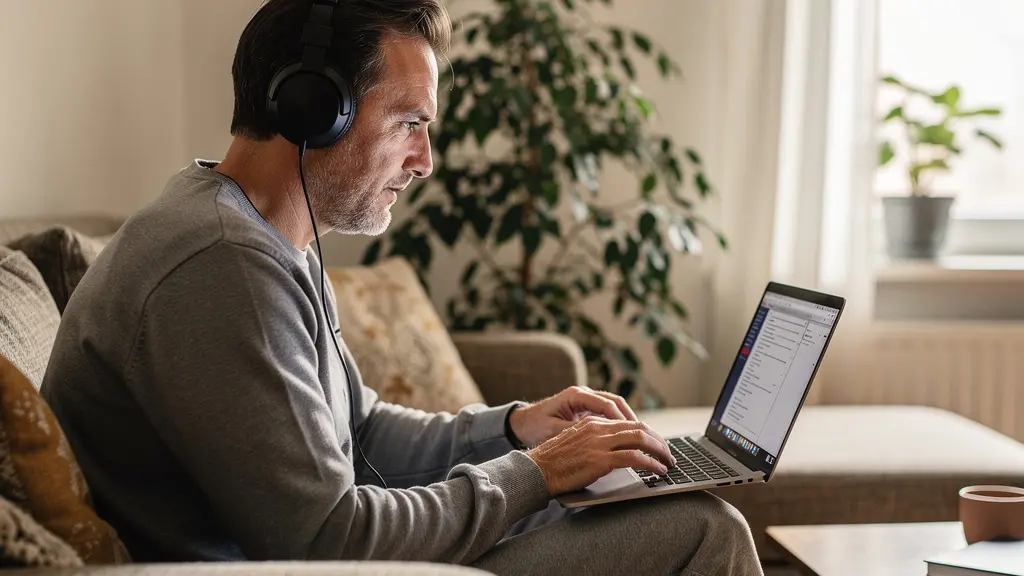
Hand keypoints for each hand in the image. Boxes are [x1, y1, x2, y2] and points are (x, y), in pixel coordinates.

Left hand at [508, 385, 637, 447]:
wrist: (522, 422)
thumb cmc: (535, 426)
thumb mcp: (552, 431)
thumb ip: (574, 432)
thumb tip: (596, 439)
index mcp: (576, 395)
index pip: (606, 404)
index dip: (622, 419)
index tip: (634, 433)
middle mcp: (583, 394)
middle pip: (615, 402)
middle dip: (631, 419)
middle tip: (646, 435)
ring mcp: (586, 400)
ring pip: (614, 407)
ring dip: (628, 421)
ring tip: (641, 437)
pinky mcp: (586, 409)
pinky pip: (608, 414)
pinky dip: (619, 424)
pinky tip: (627, 438)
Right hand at [525, 416, 675, 495]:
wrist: (535, 470)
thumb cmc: (552, 462)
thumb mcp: (574, 442)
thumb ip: (593, 441)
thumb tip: (613, 450)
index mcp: (592, 422)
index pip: (627, 423)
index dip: (646, 434)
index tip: (656, 444)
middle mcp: (598, 428)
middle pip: (639, 428)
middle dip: (658, 440)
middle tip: (667, 453)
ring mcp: (600, 443)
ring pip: (641, 439)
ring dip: (659, 451)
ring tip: (668, 462)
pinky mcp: (601, 459)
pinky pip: (635, 458)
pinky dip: (651, 463)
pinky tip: (658, 470)